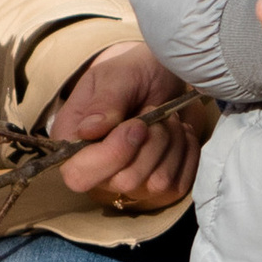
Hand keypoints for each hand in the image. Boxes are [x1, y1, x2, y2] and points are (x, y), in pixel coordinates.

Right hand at [49, 41, 208, 210]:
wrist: (165, 76)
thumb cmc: (134, 73)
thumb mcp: (117, 77)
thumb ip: (104, 102)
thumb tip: (87, 131)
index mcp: (73, 146)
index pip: (79, 175)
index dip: (112, 154)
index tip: (137, 124)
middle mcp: (99, 172)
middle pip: (125, 181)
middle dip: (151, 143)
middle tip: (153, 112)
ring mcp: (132, 183)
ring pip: (158, 183)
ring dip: (172, 143)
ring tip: (168, 119)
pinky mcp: (161, 188)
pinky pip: (180, 185)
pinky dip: (188, 154)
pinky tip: (182, 133)